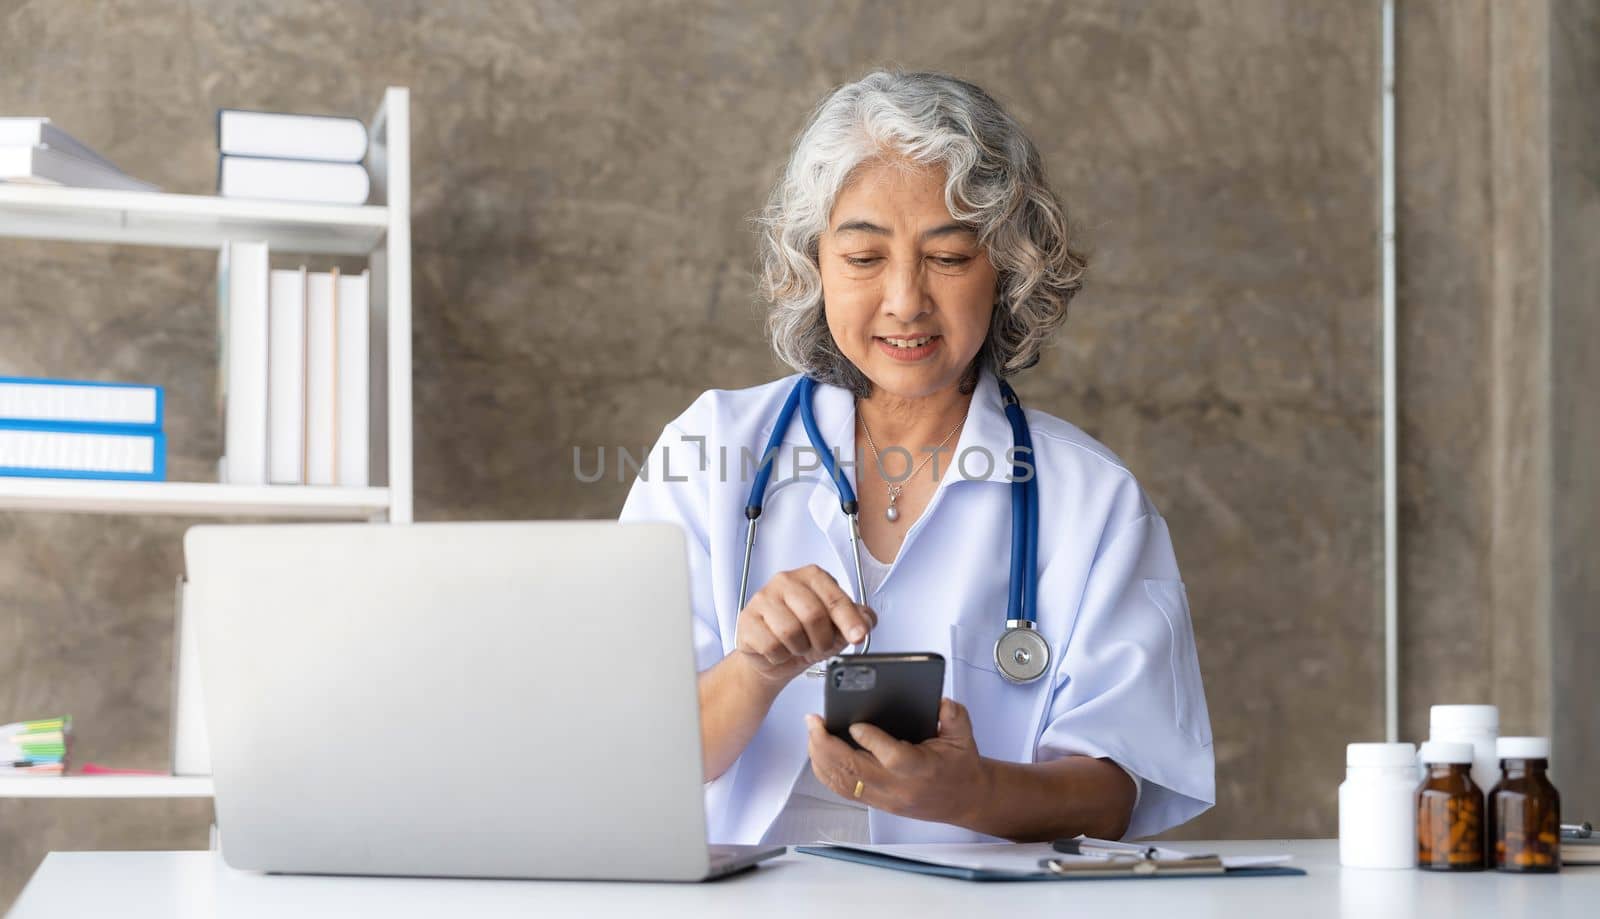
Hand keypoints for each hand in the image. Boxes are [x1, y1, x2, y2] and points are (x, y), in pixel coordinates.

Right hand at [734, 565, 876, 686]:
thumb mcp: (837, 628)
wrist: (775, 657)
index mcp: (812, 576)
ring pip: (790, 631)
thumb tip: (866, 619)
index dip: (849, 620)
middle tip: (819, 646)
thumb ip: (857, 620)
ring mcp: (762, 598)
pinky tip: (779, 650)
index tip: (858, 635)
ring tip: (798, 646)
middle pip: (813, 614)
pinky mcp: (746, 620)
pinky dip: (780, 656)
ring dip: (799, 649)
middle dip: (822, 640)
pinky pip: (771, 645)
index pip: (834, 597)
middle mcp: (785, 581)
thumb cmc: (806, 636)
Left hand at [805, 698, 988, 825]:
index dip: (869, 739)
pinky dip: (825, 772)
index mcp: (921, 769)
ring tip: (812, 732)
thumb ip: (952, 714)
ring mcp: (885, 799)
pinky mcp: (877, 804)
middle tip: (814, 722)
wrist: (965, 800)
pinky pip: (843, 790)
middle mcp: (899, 787)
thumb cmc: (961, 766)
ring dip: (821, 758)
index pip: (891, 757)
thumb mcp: (963, 734)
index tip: (854, 722)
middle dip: (828, 745)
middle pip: (854, 771)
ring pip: (843, 782)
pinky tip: (818, 753)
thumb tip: (935, 699)